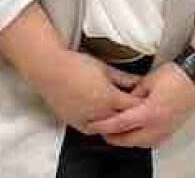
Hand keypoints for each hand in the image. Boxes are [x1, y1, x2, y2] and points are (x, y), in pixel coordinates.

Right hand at [28, 50, 142, 133]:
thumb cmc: (75, 65)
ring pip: (109, 129)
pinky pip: (93, 130)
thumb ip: (124, 78)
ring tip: (116, 110)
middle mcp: (100, 113)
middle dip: (131, 114)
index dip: (141, 103)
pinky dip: (100, 125)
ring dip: (116, 122)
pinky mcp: (75, 124)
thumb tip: (139, 81)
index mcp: (109, 97)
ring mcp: (87, 120)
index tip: (144, 98)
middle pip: (124, 120)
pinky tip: (101, 116)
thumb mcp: (104, 68)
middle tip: (133, 106)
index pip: (134, 107)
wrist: (50, 70)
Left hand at [85, 62, 194, 147]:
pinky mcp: (172, 129)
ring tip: (117, 132)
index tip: (92, 125)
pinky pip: (153, 142)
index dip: (104, 125)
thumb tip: (123, 101)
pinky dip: (141, 140)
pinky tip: (137, 133)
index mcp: (149, 113)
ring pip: (141, 144)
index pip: (120, 124)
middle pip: (129, 140)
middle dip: (113, 138)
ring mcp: (166, 130)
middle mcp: (157, 126)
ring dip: (127, 140)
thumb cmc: (174, 75)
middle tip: (101, 132)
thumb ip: (133, 94)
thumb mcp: (148, 80)